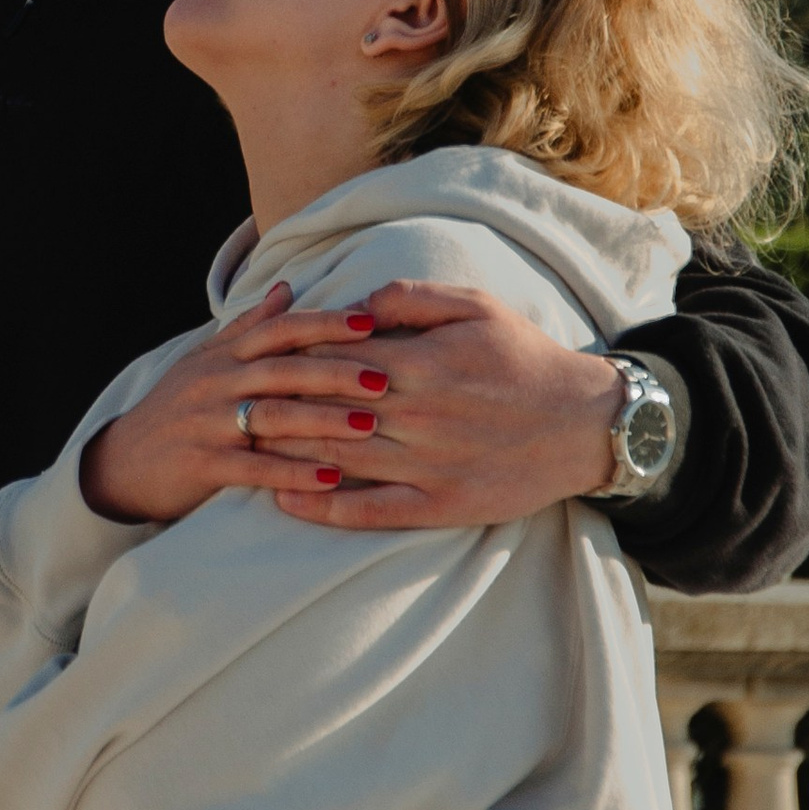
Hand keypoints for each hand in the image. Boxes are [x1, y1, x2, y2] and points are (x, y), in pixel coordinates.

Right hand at [82, 282, 454, 526]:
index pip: (280, 328)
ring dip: (322, 420)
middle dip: (335, 371)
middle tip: (385, 377)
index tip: (371, 320)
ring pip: (271, 416)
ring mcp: (207, 423)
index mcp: (224, 354)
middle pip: (282, 368)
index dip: (324, 323)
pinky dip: (293, 472)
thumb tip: (288, 288)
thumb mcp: (206, 359)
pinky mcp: (202, 464)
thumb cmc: (177, 407)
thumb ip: (250, 327)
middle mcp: (216, 381)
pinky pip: (253, 468)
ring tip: (368, 425)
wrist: (123, 461)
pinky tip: (331, 479)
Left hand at [262, 281, 625, 531]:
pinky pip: (369, 510)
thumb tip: (352, 304)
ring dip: (283, 454)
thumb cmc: (526, 359)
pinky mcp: (439, 504)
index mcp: (420, 363)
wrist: (584, 422)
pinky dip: (322, 508)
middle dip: (272, 406)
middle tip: (224, 404)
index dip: (287, 359)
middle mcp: (416, 415)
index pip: (334, 359)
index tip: (250, 359)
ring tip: (236, 448)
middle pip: (325, 410)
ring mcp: (426, 464)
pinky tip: (284, 499)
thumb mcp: (477, 307)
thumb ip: (410, 300)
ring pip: (337, 459)